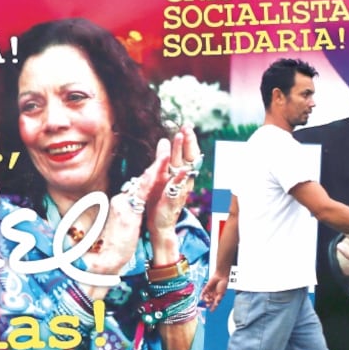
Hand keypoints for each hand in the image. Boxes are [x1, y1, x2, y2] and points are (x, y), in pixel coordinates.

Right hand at [86, 145, 168, 275]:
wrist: (104, 259)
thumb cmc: (113, 247)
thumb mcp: (123, 227)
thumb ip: (128, 215)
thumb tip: (132, 210)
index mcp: (121, 204)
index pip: (137, 186)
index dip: (149, 173)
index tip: (158, 162)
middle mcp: (121, 200)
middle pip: (141, 180)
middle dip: (155, 165)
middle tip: (165, 148)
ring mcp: (123, 204)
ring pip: (142, 182)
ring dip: (156, 166)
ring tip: (166, 152)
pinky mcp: (128, 211)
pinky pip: (142, 192)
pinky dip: (152, 179)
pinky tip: (159, 170)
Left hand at [144, 124, 202, 262]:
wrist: (159, 224)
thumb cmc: (159, 200)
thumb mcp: (160, 176)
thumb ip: (163, 160)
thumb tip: (164, 140)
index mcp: (179, 174)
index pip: (186, 153)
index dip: (187, 139)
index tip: (186, 125)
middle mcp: (183, 180)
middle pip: (189, 157)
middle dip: (188, 141)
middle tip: (187, 126)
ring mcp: (180, 190)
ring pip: (184, 168)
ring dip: (184, 152)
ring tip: (181, 137)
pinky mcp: (173, 200)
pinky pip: (178, 187)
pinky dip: (181, 177)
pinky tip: (182, 168)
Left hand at [201, 271, 228, 310]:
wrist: (221, 276)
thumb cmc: (223, 284)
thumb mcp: (222, 293)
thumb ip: (218, 299)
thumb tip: (216, 304)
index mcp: (218, 296)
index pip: (215, 303)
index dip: (213, 307)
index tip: (211, 311)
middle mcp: (214, 294)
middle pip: (210, 300)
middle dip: (208, 303)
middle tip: (207, 305)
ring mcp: (210, 291)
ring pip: (206, 297)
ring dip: (205, 299)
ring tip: (206, 300)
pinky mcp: (207, 287)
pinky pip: (203, 292)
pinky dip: (202, 295)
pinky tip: (201, 298)